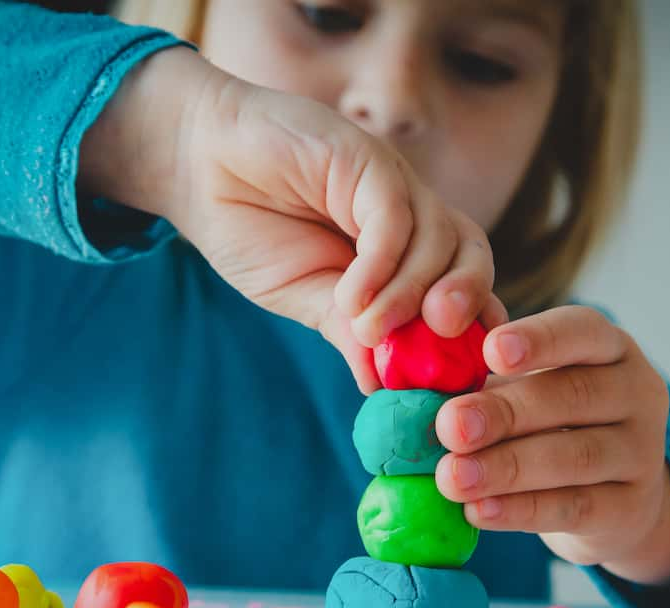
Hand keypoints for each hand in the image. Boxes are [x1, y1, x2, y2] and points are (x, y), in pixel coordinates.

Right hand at [80, 48, 505, 391]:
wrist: (198, 167)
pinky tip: (350, 296)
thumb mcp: (305, 297)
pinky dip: (380, 264)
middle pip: (471, 257)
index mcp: (406, 251)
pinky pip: (394, 216)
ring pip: (438, 239)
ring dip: (408, 294)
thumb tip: (381, 387)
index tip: (460, 375)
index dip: (472, 329)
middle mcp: (411, 216)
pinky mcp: (367, 159)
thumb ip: (348, 332)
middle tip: (440, 342)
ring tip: (367, 329)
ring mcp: (393, 185)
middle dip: (465, 305)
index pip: (462, 287)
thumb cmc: (252, 229)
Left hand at [432, 306, 669, 585]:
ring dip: (506, 468)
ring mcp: (641, 453)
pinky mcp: (629, 508)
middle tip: (449, 426)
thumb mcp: (529, 388)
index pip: (581, 330)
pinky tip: (477, 511)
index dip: (538, 339)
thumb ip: (487, 376)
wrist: (614, 498)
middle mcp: (636, 393)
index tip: (491, 350)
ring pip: (574, 456)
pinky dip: (520, 511)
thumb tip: (421, 383)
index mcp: (609, 347)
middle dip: (504, 412)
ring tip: (451, 477)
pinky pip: (573, 508)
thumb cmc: (553, 424)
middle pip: (572, 396)